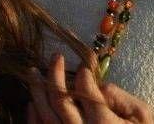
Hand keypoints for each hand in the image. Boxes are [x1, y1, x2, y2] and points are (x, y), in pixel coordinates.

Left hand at [27, 53, 152, 123]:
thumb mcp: (142, 115)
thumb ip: (120, 98)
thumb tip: (97, 85)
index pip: (87, 94)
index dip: (83, 77)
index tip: (84, 67)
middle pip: (60, 101)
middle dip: (54, 75)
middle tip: (55, 57)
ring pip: (46, 116)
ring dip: (37, 92)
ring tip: (33, 72)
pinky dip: (33, 116)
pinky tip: (31, 101)